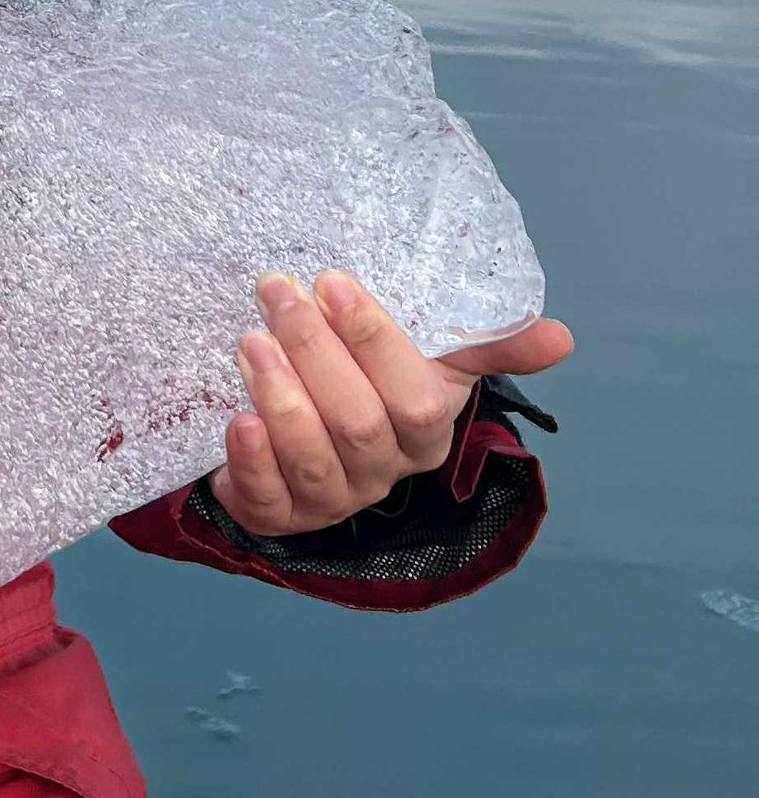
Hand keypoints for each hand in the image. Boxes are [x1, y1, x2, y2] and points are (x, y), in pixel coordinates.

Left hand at [211, 272, 573, 537]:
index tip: (332, 281)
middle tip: (277, 293)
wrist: (302, 433)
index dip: (374, 341)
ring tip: (251, 343)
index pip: (414, 398)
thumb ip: (486, 345)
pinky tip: (237, 420)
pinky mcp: (279, 516)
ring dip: (281, 399)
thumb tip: (561, 336)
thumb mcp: (430, 357)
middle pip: (358, 424)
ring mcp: (333, 500)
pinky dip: (252, 462)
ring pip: (314, 459)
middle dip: (315, 353)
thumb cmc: (370, 381)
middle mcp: (384, 473)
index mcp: (426, 433)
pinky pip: (268, 501)